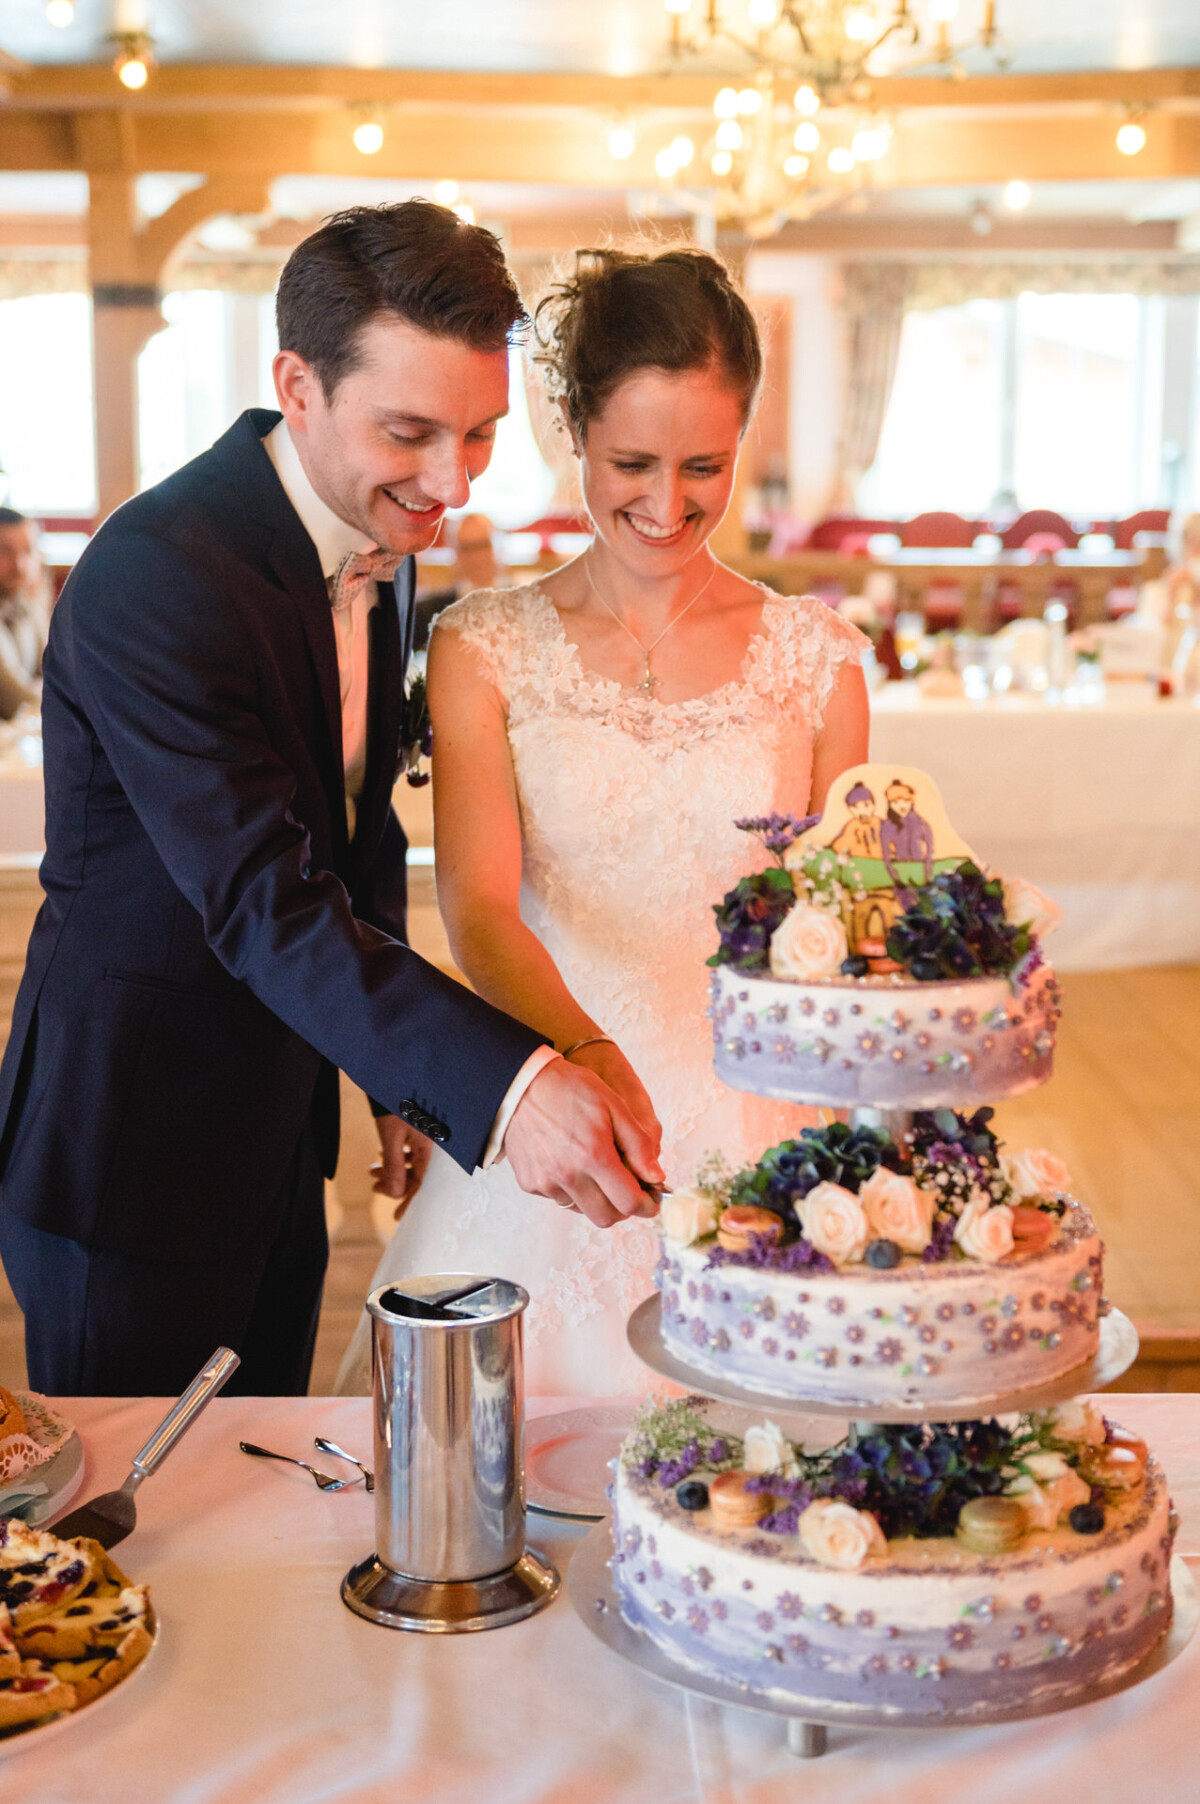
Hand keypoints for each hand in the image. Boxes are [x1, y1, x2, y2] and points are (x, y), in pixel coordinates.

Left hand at [372, 1115, 433, 1221]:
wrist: (395, 1078)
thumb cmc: (395, 1106)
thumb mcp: (391, 1138)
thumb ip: (394, 1167)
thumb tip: (395, 1194)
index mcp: (432, 1151)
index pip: (424, 1185)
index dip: (411, 1203)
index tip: (398, 1216)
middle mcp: (434, 1148)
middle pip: (417, 1177)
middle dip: (395, 1185)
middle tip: (376, 1190)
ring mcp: (427, 1141)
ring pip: (411, 1166)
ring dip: (391, 1172)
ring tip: (372, 1173)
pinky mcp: (420, 1134)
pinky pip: (410, 1154)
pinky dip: (395, 1160)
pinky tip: (381, 1158)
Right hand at [504, 1058, 664, 1230]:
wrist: (521, 1084)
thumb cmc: (570, 1089)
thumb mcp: (613, 1105)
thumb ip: (638, 1144)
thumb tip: (657, 1177)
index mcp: (593, 1155)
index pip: (628, 1202)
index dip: (646, 1205)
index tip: (651, 1200)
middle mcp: (568, 1175)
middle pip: (606, 1217)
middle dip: (622, 1208)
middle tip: (627, 1189)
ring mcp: (546, 1182)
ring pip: (582, 1210)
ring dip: (596, 1199)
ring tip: (596, 1170)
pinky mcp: (530, 1183)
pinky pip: (559, 1198)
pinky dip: (571, 1190)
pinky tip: (571, 1164)